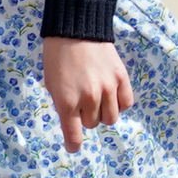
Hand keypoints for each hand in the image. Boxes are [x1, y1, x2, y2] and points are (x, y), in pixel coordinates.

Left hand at [41, 36, 133, 152]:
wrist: (76, 29)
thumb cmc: (57, 56)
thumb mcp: (51, 82)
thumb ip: (63, 103)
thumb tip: (73, 121)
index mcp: (66, 100)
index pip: (73, 133)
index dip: (73, 144)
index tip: (73, 148)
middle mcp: (89, 97)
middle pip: (92, 124)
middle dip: (86, 117)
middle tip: (81, 102)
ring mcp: (107, 88)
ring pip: (111, 118)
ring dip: (103, 113)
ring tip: (97, 100)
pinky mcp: (121, 78)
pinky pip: (126, 103)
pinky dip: (119, 104)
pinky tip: (112, 95)